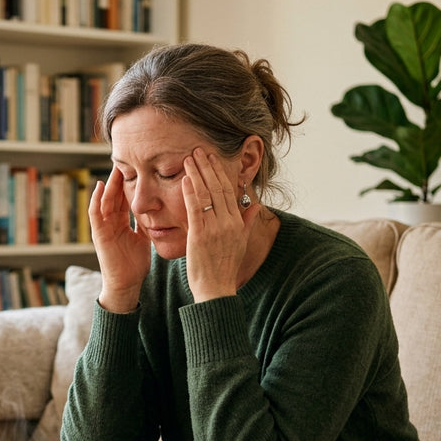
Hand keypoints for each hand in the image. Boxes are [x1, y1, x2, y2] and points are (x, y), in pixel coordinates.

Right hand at [88, 166, 149, 311]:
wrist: (126, 284)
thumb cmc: (135, 264)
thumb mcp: (144, 238)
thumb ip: (148, 223)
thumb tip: (162, 211)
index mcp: (122, 221)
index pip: (126, 196)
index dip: (131, 181)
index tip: (139, 164)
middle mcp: (111, 221)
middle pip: (115, 193)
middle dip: (119, 177)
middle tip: (126, 158)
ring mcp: (103, 227)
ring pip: (105, 199)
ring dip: (108, 183)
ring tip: (114, 167)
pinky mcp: (98, 234)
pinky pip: (95, 213)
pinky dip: (96, 199)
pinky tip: (99, 186)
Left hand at [181, 148, 260, 300]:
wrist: (216, 289)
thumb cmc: (225, 268)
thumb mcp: (241, 242)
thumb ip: (247, 221)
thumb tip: (255, 205)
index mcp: (238, 223)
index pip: (229, 191)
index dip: (220, 172)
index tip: (212, 158)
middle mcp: (229, 223)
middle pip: (219, 188)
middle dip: (208, 167)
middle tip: (198, 150)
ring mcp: (215, 228)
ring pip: (207, 194)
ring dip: (197, 174)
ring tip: (188, 158)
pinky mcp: (200, 236)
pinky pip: (195, 209)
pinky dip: (190, 192)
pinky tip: (185, 179)